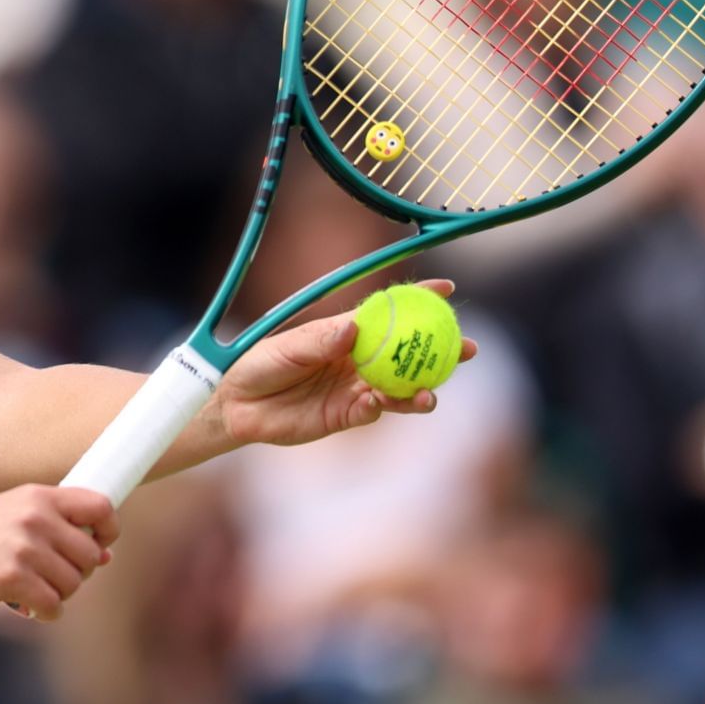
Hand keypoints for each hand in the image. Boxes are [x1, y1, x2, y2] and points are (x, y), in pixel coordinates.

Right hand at [0, 485, 117, 621]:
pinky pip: (54, 605)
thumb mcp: (15, 516)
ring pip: (74, 583)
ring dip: (57, 595)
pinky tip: (26, 608)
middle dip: (76, 574)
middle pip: (90, 556)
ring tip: (32, 590)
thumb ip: (58, 528)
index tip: (96, 546)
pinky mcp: (11, 577)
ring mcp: (23, 547)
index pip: (102, 506)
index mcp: (40, 496)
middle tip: (48, 577)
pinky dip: (45, 613)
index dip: (108, 531)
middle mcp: (35, 516)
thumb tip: (106, 556)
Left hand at [217, 278, 476, 447]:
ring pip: (400, 387)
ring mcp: (354, 387)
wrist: (236, 405)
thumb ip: (319, 341)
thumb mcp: (286, 348)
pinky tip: (376, 403)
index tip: (448, 288)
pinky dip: (380, 408)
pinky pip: (373, 412)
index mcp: (345, 331)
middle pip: (408, 353)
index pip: (388, 312)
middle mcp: (357, 358)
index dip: (420, 299)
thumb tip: (353, 329)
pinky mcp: (346, 416)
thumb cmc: (257, 364)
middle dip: (441, 350)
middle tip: (468, 348)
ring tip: (431, 392)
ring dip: (420, 388)